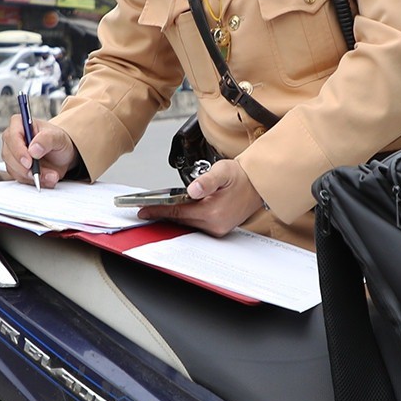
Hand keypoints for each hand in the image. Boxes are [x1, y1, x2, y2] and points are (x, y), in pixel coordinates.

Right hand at [2, 118, 78, 186]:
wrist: (62, 156)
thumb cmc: (58, 141)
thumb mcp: (58, 137)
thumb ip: (47, 139)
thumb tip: (33, 149)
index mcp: (19, 124)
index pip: (12, 136)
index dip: (19, 151)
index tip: (29, 162)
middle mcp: (12, 138)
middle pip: (9, 155)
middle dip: (25, 168)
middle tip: (39, 173)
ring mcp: (11, 154)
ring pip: (13, 169)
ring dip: (31, 176)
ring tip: (50, 175)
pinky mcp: (15, 168)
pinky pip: (19, 178)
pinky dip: (32, 181)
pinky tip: (45, 178)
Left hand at [139, 157, 263, 236]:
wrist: (257, 184)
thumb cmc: (241, 177)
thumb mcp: (223, 171)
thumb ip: (207, 180)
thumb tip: (193, 189)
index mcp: (213, 212)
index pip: (178, 212)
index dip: (158, 210)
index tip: (143, 210)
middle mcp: (215, 225)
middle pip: (180, 220)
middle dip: (163, 214)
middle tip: (146, 210)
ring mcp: (217, 229)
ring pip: (187, 224)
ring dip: (174, 216)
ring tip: (158, 209)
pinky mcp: (219, 229)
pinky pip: (196, 225)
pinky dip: (185, 218)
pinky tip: (178, 211)